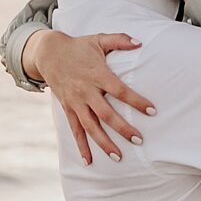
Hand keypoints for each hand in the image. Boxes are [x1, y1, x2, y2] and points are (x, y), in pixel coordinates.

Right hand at [26, 30, 154, 165]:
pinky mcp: (68, 109)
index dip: (136, 101)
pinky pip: (75, 131)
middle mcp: (86, 91)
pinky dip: (81, 147)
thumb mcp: (98, 39)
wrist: (48, 53)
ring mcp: (75, 102)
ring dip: (104, 143)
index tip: (152, 111)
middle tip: (139, 139)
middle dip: (122, 128)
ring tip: (118, 157)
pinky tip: (89, 161)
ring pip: (90, 127)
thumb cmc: (79, 46)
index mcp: (97, 74)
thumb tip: (140, 42)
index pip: (120, 90)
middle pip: (106, 114)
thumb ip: (119, 40)